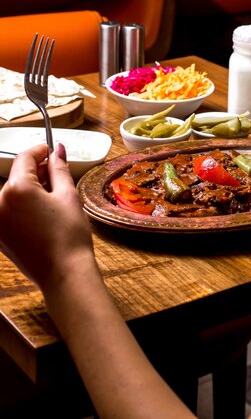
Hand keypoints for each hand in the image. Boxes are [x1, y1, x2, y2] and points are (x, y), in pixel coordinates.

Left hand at [0, 143, 94, 291]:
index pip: (25, 158)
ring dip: (30, 188)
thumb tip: (58, 150)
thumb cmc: (68, 235)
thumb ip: (59, 169)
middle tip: (58, 172)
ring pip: (12, 193)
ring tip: (54, 194)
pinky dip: (23, 205)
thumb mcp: (67, 195)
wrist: (63, 273)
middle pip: (17, 176)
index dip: (40, 151)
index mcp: (16, 189)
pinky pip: (9, 210)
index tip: (52, 151)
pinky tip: (43, 210)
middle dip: (36, 171)